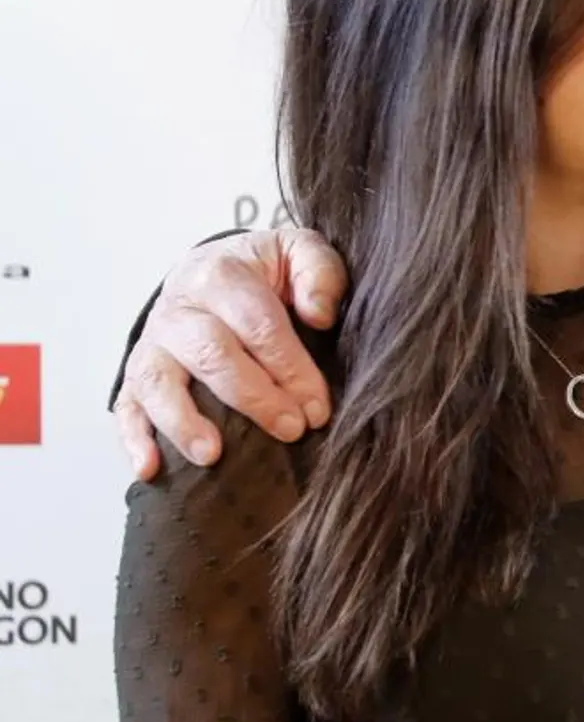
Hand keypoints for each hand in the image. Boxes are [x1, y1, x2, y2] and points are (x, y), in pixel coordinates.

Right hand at [112, 228, 348, 479]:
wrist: (215, 268)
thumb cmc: (267, 270)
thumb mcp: (300, 253)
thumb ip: (318, 272)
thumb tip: (319, 314)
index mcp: (221, 274)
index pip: (258, 325)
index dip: (290, 368)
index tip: (317, 407)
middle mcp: (179, 308)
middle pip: (211, 354)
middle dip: (254, 397)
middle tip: (291, 429)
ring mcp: (153, 343)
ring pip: (159, 380)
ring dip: (183, 421)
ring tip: (212, 455)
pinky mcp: (137, 373)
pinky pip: (126, 405)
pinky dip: (134, 438)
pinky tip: (149, 468)